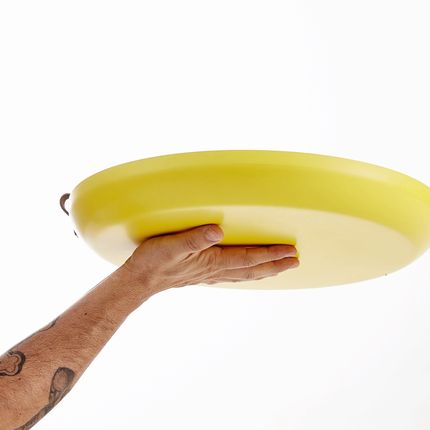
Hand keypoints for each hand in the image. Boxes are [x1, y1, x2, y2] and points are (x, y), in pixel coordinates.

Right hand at [121, 224, 298, 294]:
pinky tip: (248, 272)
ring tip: (280, 267)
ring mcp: (211, 275)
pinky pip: (234, 275)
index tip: (290, 251)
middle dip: (275, 265)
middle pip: (252, 270)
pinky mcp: (203, 274)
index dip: (270, 254)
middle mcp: (215, 270)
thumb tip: (218, 230)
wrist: (140, 280)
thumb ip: (195, 237)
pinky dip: (248, 274)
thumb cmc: (154, 261)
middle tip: (295, 261)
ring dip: (265, 270)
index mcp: (212, 262)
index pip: (248, 258)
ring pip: (245, 274)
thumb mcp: (171, 245)